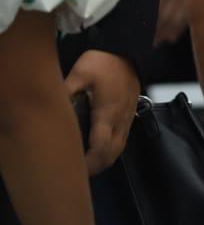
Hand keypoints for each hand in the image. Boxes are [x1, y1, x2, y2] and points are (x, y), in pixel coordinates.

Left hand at [63, 50, 139, 174]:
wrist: (127, 51)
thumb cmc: (102, 62)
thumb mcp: (79, 74)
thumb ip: (65, 93)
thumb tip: (50, 108)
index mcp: (107, 113)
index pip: (101, 147)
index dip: (90, 163)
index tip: (77, 170)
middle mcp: (120, 119)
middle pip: (112, 153)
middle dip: (97, 167)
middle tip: (80, 173)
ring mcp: (128, 117)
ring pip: (120, 148)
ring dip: (106, 160)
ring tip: (89, 166)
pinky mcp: (131, 114)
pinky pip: (123, 139)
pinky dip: (112, 150)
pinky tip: (101, 150)